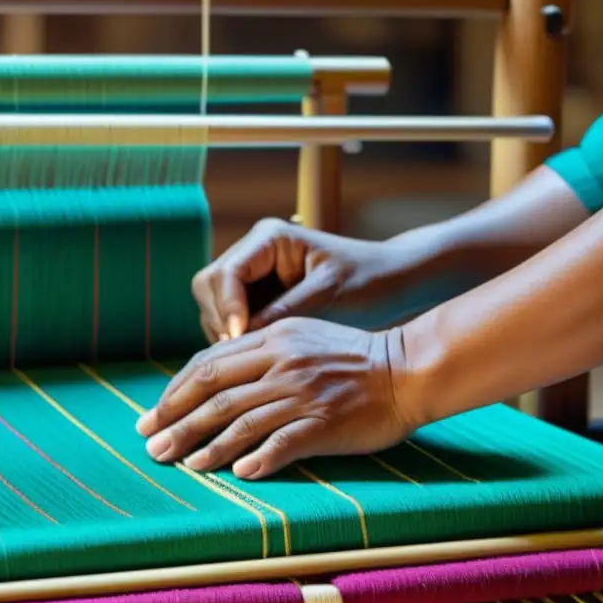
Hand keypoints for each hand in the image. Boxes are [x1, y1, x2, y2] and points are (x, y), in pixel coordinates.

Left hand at [136, 318, 413, 479]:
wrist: (407, 369)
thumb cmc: (352, 359)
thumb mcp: (302, 338)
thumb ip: (260, 355)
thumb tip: (215, 380)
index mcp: (272, 340)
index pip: (208, 364)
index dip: (174, 392)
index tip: (153, 416)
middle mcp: (282, 363)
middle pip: (214, 392)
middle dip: (176, 420)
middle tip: (150, 445)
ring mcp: (304, 393)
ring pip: (240, 419)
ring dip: (205, 446)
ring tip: (181, 464)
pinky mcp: (326, 421)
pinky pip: (283, 441)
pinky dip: (258, 457)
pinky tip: (238, 473)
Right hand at [192, 217, 409, 343]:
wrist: (393, 287)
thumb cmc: (369, 283)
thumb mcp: (328, 298)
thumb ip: (282, 314)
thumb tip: (240, 339)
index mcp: (269, 239)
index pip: (226, 273)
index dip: (227, 309)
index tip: (241, 340)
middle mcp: (253, 254)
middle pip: (209, 288)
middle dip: (222, 323)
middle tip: (243, 357)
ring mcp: (253, 278)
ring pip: (215, 310)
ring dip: (227, 337)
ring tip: (255, 363)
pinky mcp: (258, 302)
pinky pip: (231, 325)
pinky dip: (238, 345)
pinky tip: (259, 364)